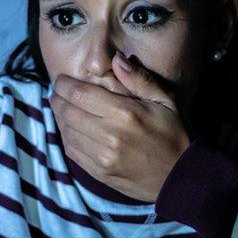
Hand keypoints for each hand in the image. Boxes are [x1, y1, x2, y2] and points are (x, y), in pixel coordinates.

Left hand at [50, 52, 191, 201]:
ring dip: (60, 118)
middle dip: (57, 100)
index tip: (60, 81)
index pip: (79, 94)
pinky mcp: (99, 172)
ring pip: (66, 132)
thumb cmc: (174, 134)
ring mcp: (102, 157)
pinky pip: (72, 151)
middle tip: (57, 93)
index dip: (63, 85)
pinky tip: (72, 129)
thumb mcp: (165, 101)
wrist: (181, 177)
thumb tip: (116, 60)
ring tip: (63, 109)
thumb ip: (139, 79)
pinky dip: (67, 137)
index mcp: (125, 113)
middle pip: (67, 112)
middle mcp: (109, 135)